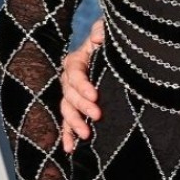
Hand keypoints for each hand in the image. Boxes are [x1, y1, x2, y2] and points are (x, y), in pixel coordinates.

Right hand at [60, 18, 104, 152]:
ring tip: (86, 135)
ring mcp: (72, 95)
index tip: (96, 95)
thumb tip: (98, 38)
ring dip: (74, 123)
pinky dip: (67, 135)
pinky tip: (70, 149)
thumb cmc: (109, 40)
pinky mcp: (76, 108)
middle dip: (82, 107)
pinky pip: (68, 123)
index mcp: (76, 60)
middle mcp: (70, 79)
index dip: (83, 85)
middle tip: (98, 115)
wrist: (112, 53)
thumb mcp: (106, 30)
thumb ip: (102, 31)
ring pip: (67, 110)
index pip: (76, 73)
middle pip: (70, 94)